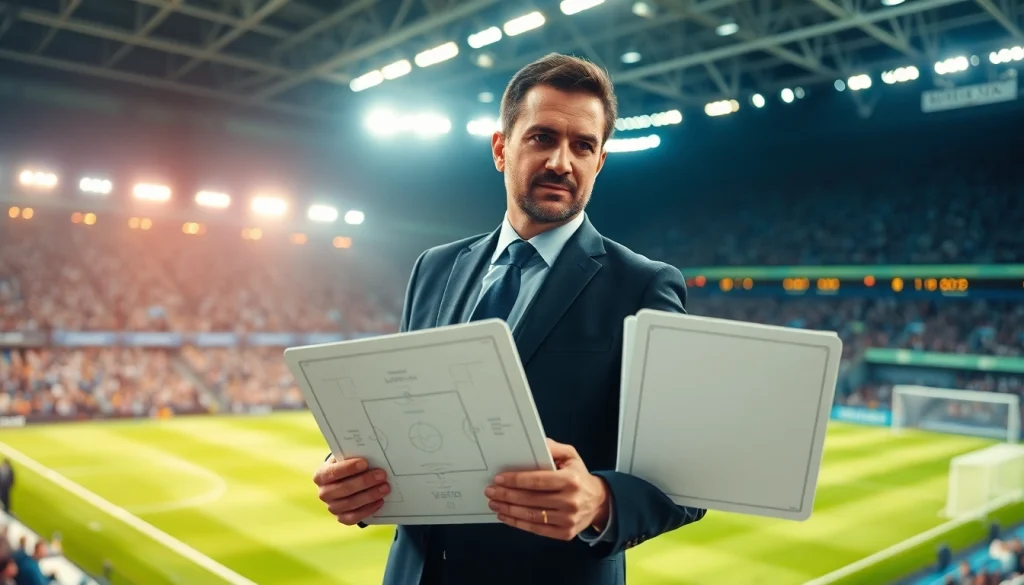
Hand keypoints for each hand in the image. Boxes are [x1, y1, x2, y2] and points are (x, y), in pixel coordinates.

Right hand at [313, 455, 389, 524]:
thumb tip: (371, 455)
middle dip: (365, 481)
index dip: (349, 468)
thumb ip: (352, 457)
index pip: (333, 472)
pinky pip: (354, 517)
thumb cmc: (344, 468)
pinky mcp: (341, 518)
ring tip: (385, 487)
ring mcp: (332, 507)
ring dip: (370, 495)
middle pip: (344, 489)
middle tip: (382, 475)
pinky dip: (369, 509)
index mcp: (321, 476)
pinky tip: (380, 501)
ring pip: (351, 503)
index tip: (365, 463)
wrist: (341, 483)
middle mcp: (324, 493)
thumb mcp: (344, 459)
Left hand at [485, 438, 610, 540]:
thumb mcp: (571, 456)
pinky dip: (518, 524)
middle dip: (506, 495)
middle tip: (490, 491)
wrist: (598, 502)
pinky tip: (506, 516)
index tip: (498, 478)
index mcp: (571, 480)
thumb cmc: (579, 476)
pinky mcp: (564, 533)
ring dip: (508, 510)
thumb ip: (553, 448)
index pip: (537, 481)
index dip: (515, 480)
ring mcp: (568, 519)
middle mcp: (570, 501)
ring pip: (531, 516)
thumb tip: (534, 442)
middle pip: (530, 499)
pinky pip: (536, 529)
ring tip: (494, 503)